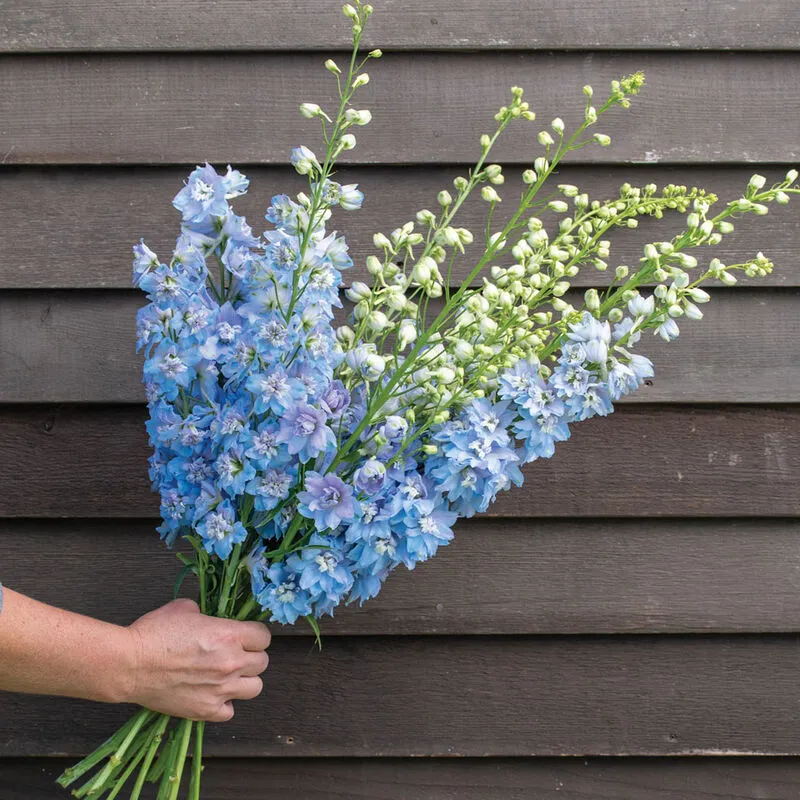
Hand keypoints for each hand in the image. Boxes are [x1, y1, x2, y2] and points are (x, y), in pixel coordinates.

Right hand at [124, 598, 270, 721]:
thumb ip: (205, 613)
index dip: (255, 636)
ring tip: (228, 676)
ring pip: (255, 688)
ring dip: (244, 681)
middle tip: (235, 655)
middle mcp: (231, 663)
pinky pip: (230, 711)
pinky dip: (224, 704)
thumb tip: (207, 618)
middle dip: (251, 657)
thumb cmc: (154, 633)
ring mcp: (220, 689)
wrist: (130, 665)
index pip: (264, 637)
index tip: (245, 637)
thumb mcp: (184, 608)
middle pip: (263, 662)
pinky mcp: (205, 710)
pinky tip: (212, 694)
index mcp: (229, 635)